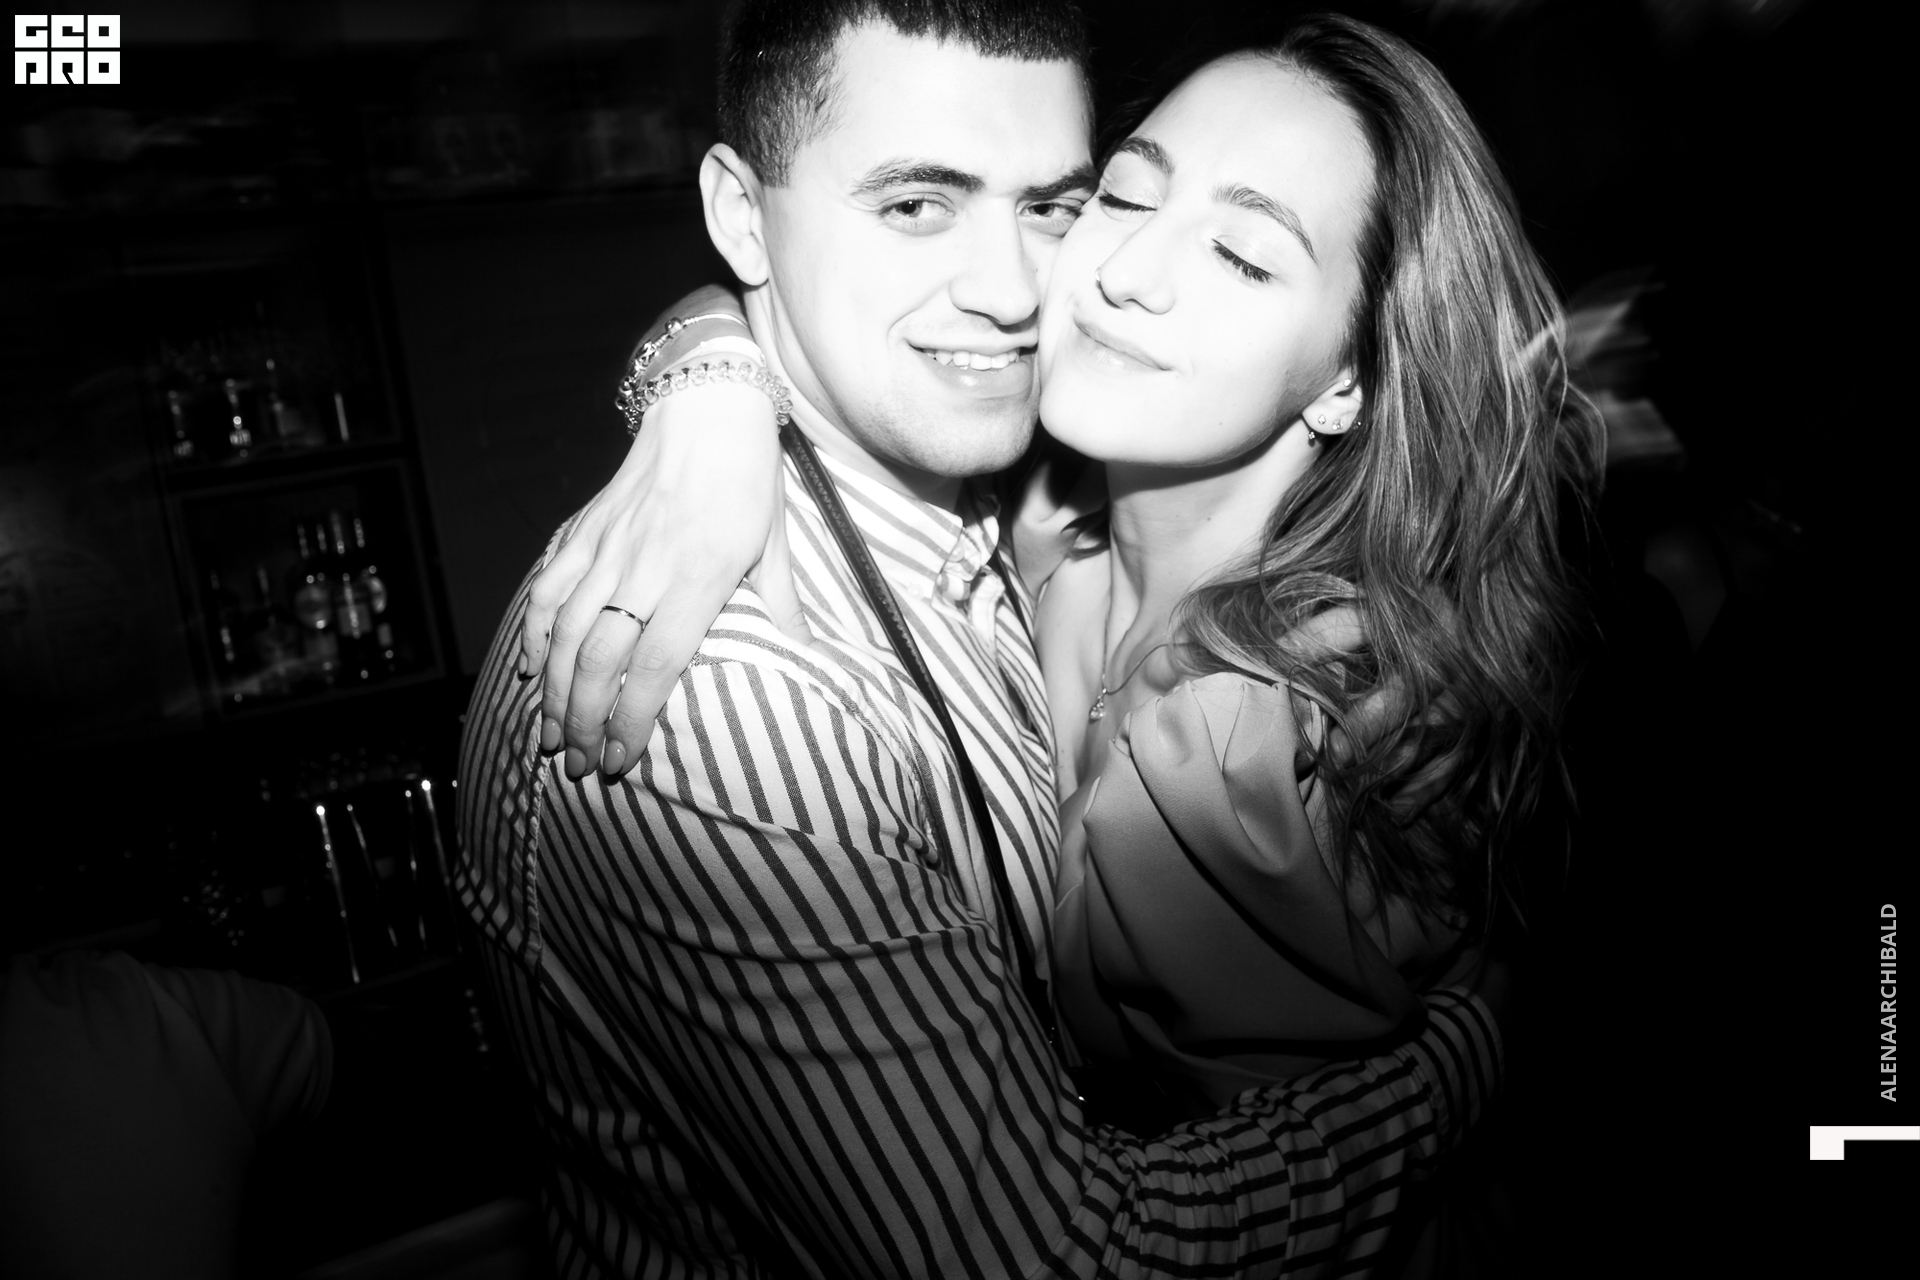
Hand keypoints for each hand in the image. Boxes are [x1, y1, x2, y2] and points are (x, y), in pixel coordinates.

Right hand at [520, 382, 808, 778]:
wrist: (704, 405)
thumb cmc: (748, 478)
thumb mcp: (777, 543)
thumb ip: (782, 604)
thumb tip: (807, 654)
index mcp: (697, 576)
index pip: (655, 664)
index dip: (632, 718)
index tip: (622, 760)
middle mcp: (644, 567)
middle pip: (599, 660)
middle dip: (584, 722)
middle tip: (582, 764)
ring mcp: (608, 548)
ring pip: (566, 633)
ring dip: (554, 693)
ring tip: (552, 737)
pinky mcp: (584, 530)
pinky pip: (549, 589)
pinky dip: (534, 634)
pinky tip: (531, 671)